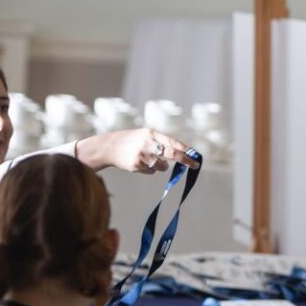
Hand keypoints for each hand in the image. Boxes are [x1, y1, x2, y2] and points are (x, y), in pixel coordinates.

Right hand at [76, 128, 198, 173]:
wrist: (109, 147)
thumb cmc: (132, 140)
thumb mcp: (145, 135)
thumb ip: (161, 142)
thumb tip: (182, 153)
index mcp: (151, 134)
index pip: (173, 143)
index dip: (186, 150)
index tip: (196, 156)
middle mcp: (147, 144)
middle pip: (172, 154)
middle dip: (186, 161)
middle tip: (195, 165)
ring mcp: (142, 156)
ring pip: (162, 166)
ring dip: (161, 165)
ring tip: (150, 159)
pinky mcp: (137, 166)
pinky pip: (152, 172)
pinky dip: (149, 169)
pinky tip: (139, 163)